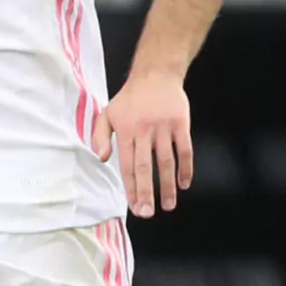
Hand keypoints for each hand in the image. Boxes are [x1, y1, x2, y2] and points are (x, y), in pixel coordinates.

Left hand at [98, 69, 192, 217]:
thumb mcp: (108, 113)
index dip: (131, 188)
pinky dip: (186, 168)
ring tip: (169, 205)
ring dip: (168, 186)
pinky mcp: (180, 123)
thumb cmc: (131, 97)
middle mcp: (144, 131)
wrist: (156, 73)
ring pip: (166, 162)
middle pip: (145, 167)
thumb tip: (101, 159)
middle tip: (148, 212)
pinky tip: (184, 183)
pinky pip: (184, 150)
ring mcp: (164, 127)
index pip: (127, 165)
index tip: (135, 206)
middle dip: (146, 193)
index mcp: (125, 131)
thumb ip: (100, 136)